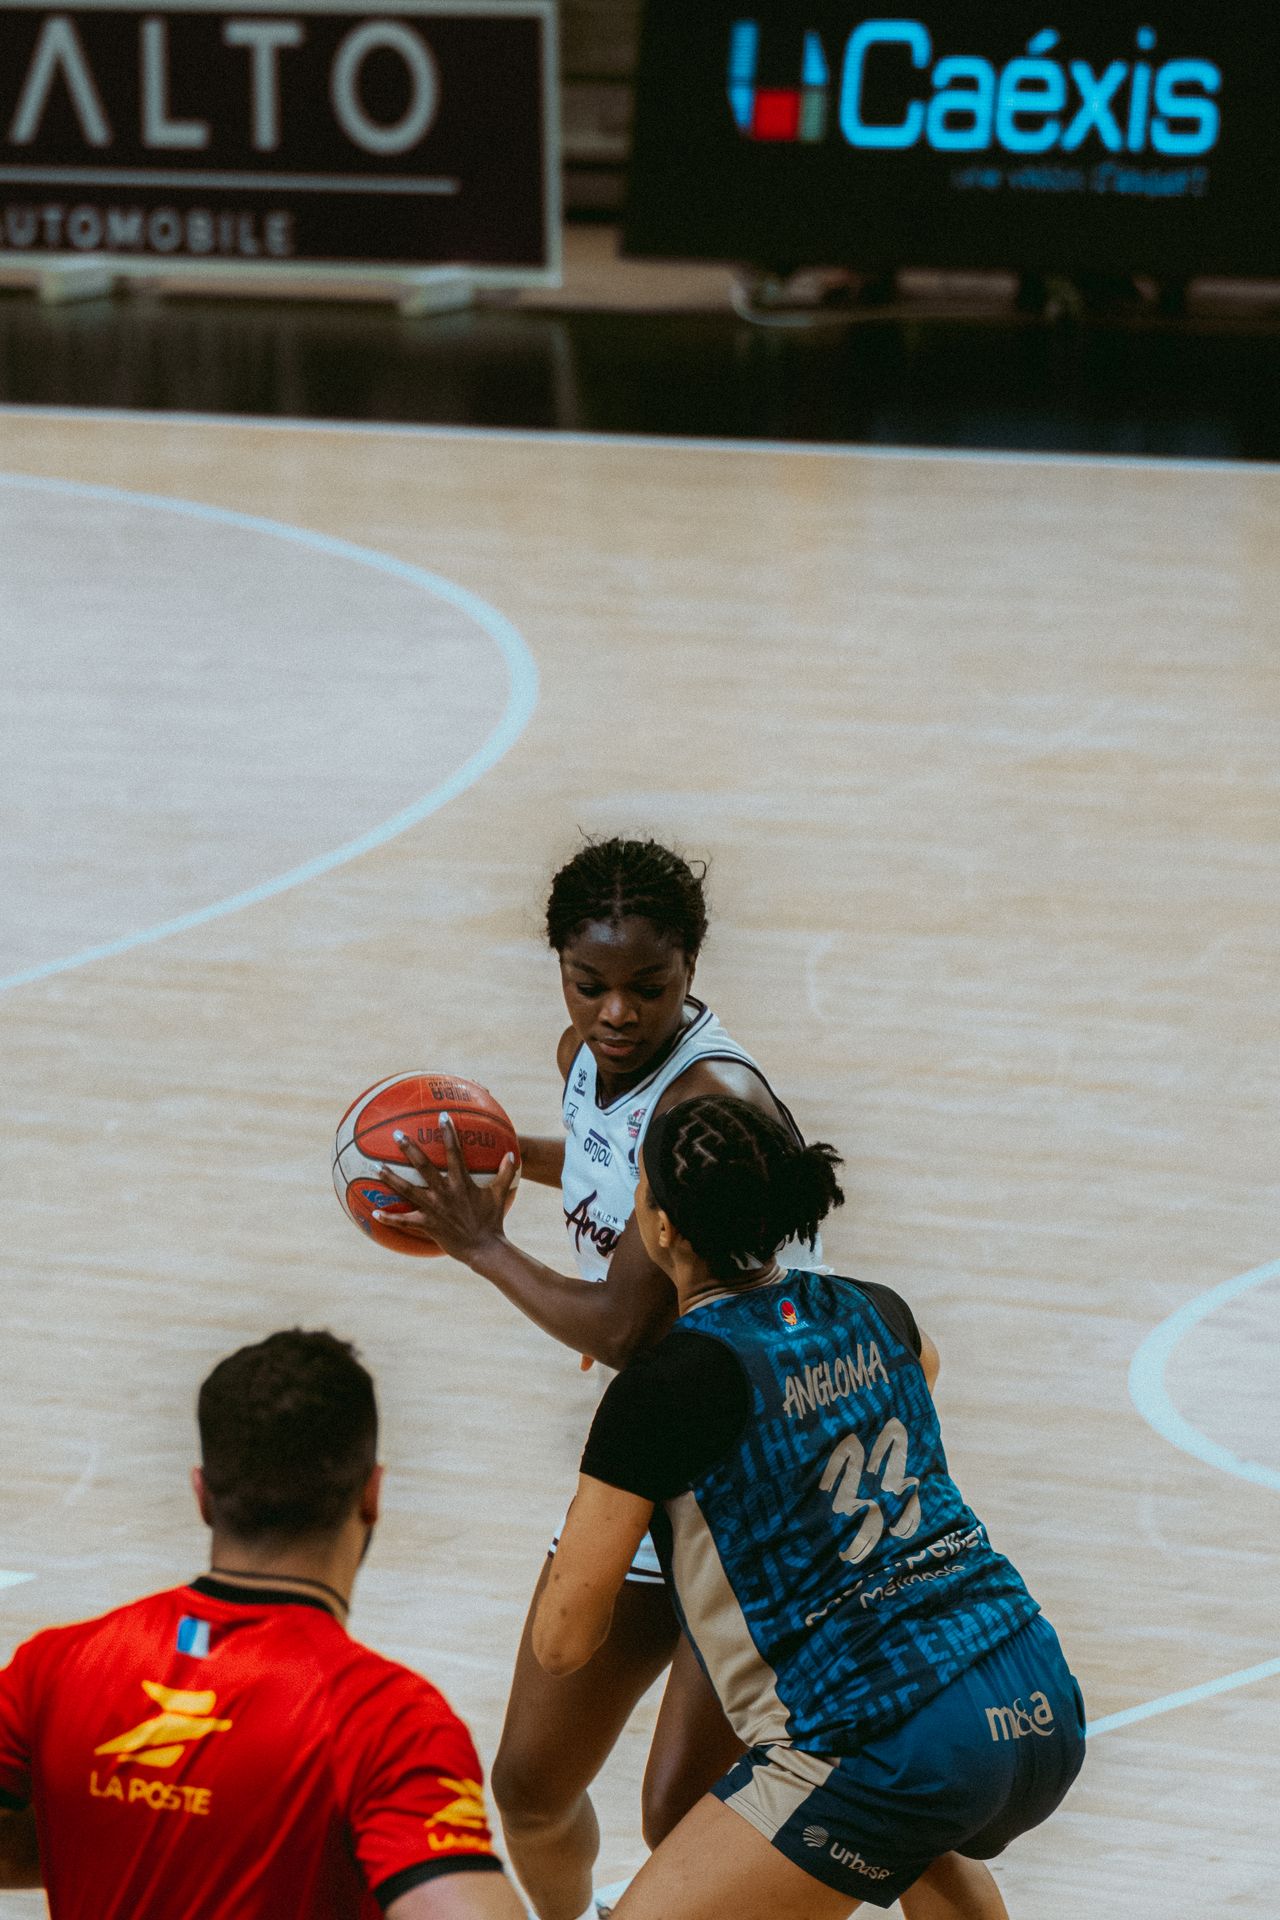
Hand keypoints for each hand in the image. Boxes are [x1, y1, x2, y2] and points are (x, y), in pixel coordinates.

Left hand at [373, 1112, 518, 1265]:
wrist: (484, 1248)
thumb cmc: (492, 1220)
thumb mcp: (499, 1195)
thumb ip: (505, 1173)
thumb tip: (513, 1154)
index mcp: (461, 1182)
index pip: (454, 1152)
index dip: (448, 1133)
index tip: (442, 1116)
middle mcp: (444, 1192)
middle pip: (423, 1166)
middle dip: (409, 1149)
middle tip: (396, 1134)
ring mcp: (433, 1209)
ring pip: (407, 1190)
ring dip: (390, 1178)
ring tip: (375, 1167)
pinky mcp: (426, 1225)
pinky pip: (404, 1221)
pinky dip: (389, 1217)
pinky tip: (374, 1212)